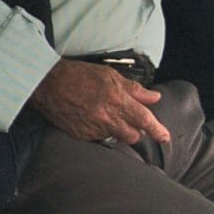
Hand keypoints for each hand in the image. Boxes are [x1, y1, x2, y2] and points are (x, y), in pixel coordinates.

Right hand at [29, 58, 169, 148]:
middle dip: (137, 131)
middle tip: (131, 121)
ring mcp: (93, 129)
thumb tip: (154, 97)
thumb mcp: (110, 75)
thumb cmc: (79, 75)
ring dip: (118, 130)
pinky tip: (93, 118)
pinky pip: (98, 138)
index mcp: (117, 100)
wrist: (47, 84)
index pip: (144, 120)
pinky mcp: (81, 135)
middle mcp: (106, 117)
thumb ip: (134, 90)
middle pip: (133, 136)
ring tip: (106, 114)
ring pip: (116, 137)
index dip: (157, 130)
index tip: (165, 137)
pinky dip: (101, 131)